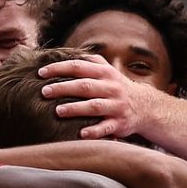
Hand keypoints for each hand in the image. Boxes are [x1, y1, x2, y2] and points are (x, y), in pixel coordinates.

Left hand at [39, 55, 156, 140]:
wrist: (146, 106)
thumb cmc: (117, 87)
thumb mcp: (107, 70)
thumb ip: (89, 61)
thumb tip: (64, 53)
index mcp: (105, 73)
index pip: (79, 67)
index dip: (59, 68)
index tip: (41, 73)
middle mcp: (111, 88)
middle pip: (84, 86)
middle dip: (63, 88)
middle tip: (44, 92)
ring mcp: (116, 106)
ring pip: (94, 106)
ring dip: (75, 109)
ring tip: (58, 111)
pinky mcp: (120, 123)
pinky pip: (106, 128)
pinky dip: (94, 131)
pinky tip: (81, 134)